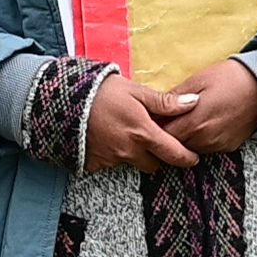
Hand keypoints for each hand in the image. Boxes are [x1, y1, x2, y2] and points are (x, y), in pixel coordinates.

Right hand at [85, 76, 200, 173]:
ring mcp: (110, 159)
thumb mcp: (137, 91)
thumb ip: (165, 102)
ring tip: (130, 134)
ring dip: (136, 154)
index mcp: (143, 134)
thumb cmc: (102, 92)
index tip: (193, 158)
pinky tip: (111, 138)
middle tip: (155, 140)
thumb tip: (193, 103)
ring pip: (133, 164)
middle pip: (154, 164)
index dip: (187, 158)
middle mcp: (129, 151)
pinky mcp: (94, 163)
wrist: (63, 101)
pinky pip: (111, 164)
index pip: (173, 154)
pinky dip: (114, 155)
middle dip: (158, 155)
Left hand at [160, 59, 256, 154]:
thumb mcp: (198, 80)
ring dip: (184, 137)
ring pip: (190, 147)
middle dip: (168, 133)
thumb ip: (174, 98)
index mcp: (195, 122)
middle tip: (167, 117)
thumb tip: (155, 108)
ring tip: (188, 118)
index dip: (153, 128)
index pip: (162, 137)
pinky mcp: (228, 147)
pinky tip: (205, 122)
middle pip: (174, 145)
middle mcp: (205, 139)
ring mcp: (218, 145)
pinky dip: (200, 138)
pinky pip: (206, 147)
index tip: (150, 119)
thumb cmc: (232, 78)